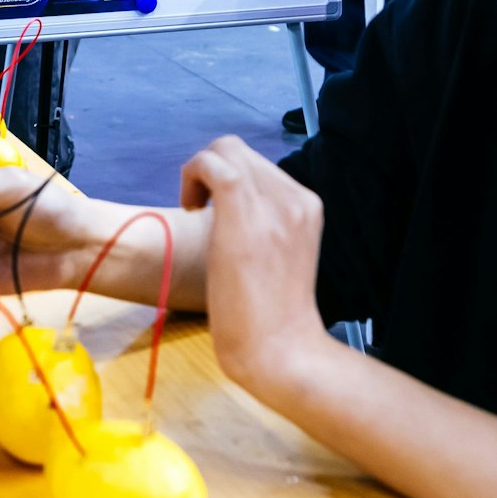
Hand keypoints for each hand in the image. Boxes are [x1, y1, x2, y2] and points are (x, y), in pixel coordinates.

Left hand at [180, 137, 326, 389]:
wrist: (279, 349)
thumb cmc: (272, 316)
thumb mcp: (279, 256)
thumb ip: (266, 224)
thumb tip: (229, 205)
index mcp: (307, 206)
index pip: (261, 166)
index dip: (230, 179)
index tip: (215, 211)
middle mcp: (295, 197)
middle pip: (241, 150)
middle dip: (212, 170)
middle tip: (198, 208)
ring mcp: (272, 203)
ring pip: (226, 148)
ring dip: (199, 171)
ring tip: (193, 209)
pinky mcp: (244, 213)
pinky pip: (213, 163)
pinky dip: (192, 172)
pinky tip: (190, 207)